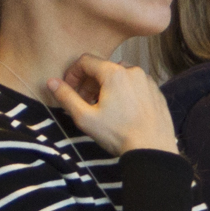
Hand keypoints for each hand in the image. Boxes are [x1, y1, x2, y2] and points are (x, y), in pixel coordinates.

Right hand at [49, 52, 176, 155]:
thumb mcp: (85, 117)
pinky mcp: (157, 92)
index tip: (69, 90)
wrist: (153, 149)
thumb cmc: (118, 134)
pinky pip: (136, 85)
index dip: (73, 74)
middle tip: (85, 103)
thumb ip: (66, 97)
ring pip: (121, 76)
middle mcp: (133, 70)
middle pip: (103, 68)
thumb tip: (52, 82)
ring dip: (108, 87)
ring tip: (105, 109)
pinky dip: (125, 93)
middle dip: (90, 83)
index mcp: (114, 73)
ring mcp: (147, 81)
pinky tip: (123, 112)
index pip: (86, 61)